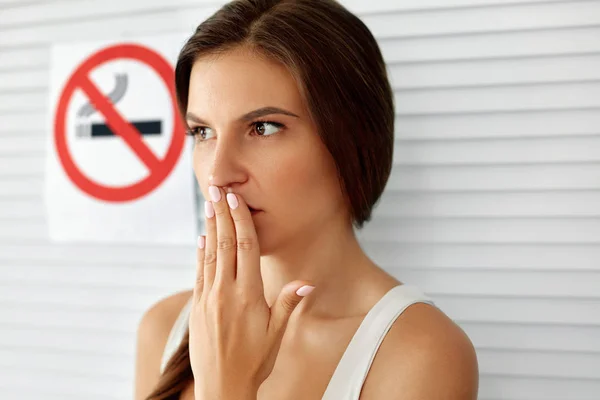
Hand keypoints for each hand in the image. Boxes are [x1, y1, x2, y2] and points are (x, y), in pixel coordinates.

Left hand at [189, 185, 314, 398]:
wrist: (222, 386)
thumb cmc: (254, 362)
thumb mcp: (276, 335)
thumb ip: (288, 305)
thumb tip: (308, 284)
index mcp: (248, 295)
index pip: (244, 248)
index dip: (240, 220)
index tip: (235, 199)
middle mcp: (225, 292)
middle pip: (224, 244)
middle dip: (221, 215)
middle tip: (217, 190)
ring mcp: (208, 298)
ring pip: (209, 254)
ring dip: (209, 228)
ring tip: (208, 205)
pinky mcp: (197, 307)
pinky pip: (199, 272)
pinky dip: (200, 252)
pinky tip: (201, 239)